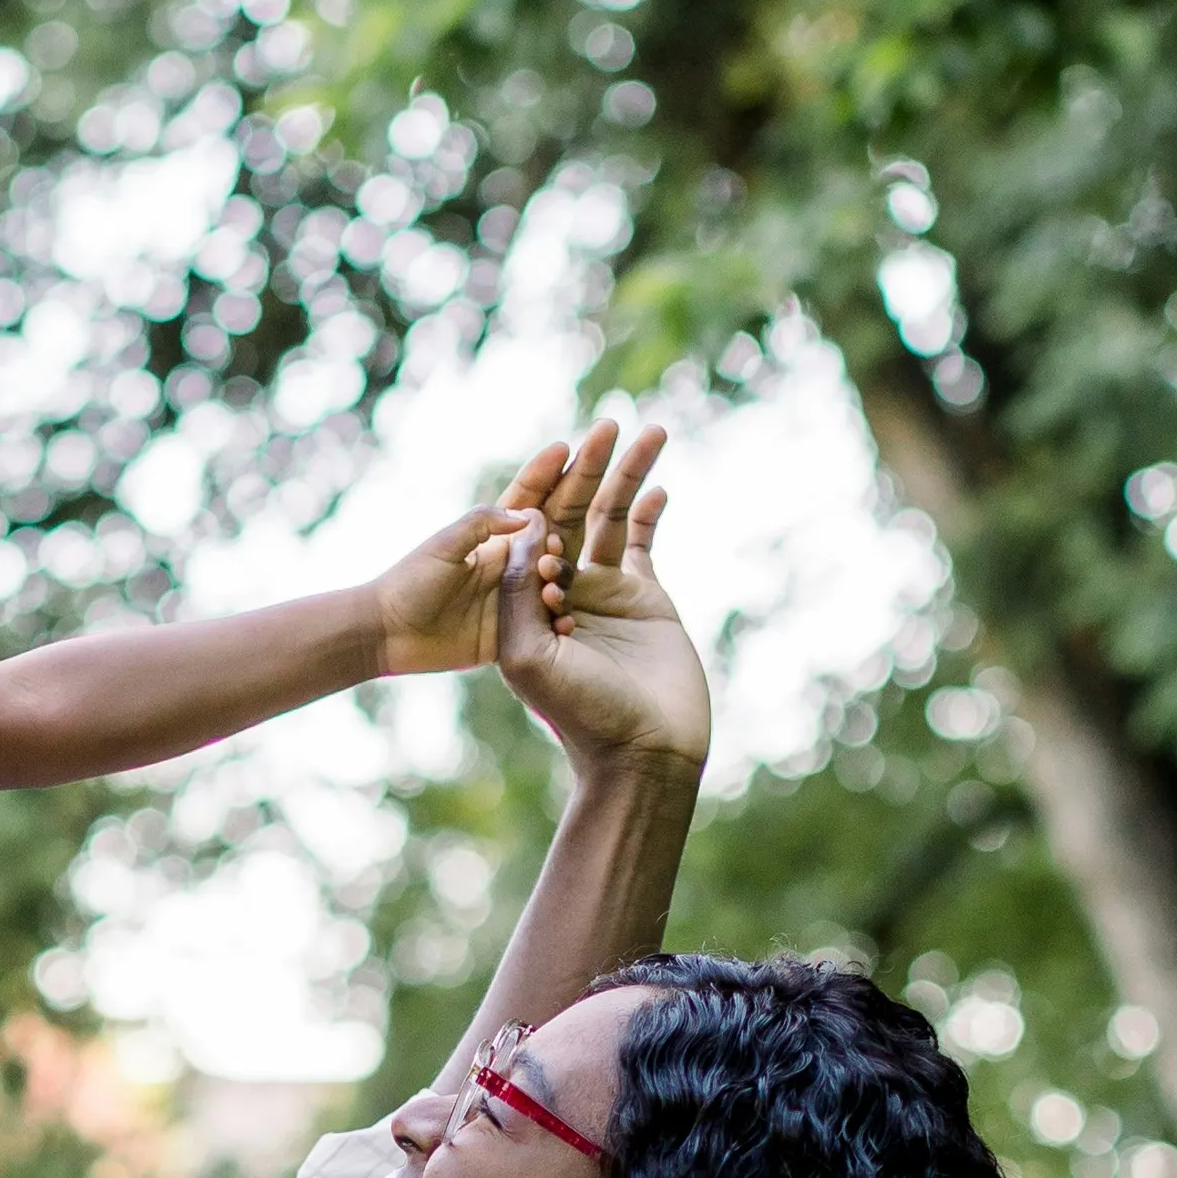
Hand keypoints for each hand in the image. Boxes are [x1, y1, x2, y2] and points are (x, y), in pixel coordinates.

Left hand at [353, 444, 566, 678]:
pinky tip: (569, 621)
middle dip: (578, 502)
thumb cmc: (409, 582)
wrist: (389, 635)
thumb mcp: (444, 544)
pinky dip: (561, 620)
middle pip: (555, 531)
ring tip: (561, 564)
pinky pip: (546, 626)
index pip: (528, 499)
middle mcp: (511, 564)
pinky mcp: (515, 633)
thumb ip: (482, 524)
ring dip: (567, 571)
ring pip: (557, 580)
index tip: (567, 447)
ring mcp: (516, 598)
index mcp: (493, 537)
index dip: (548, 474)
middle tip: (605, 477)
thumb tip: (529, 514)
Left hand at [489, 421, 702, 779]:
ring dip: (625, 475)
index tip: (559, 466)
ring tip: (649, 432)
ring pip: (610, 518)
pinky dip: (647, 512)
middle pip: (572, 511)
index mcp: (523, 600)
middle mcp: (561, 589)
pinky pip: (641, 544)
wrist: (642, 753)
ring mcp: (604, 592)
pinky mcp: (645, 600)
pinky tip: (656, 484)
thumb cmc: (580, 714)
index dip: (542, 491)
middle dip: (588, 468)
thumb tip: (528, 526)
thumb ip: (520, 589)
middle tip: (606, 424)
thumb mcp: (527, 654)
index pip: (529, 530)